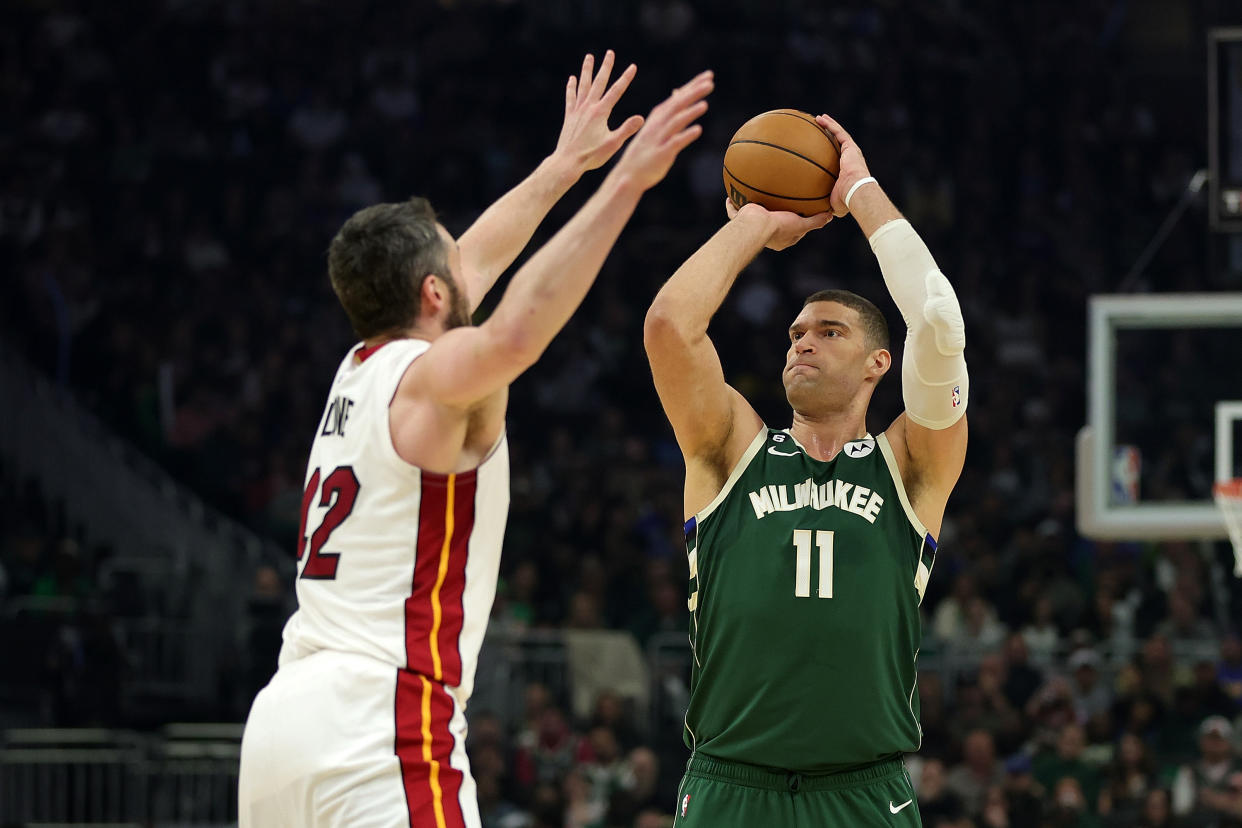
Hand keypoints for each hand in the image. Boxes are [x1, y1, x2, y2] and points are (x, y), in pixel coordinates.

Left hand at [552, 51, 643, 176]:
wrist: (568, 162)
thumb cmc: (591, 156)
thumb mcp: (613, 144)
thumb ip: (627, 129)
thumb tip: (642, 118)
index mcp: (601, 112)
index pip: (616, 91)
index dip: (626, 78)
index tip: (633, 66)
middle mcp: (588, 107)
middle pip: (599, 82)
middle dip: (606, 67)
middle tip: (610, 52)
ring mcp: (577, 110)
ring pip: (583, 85)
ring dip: (587, 70)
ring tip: (589, 57)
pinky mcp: (569, 117)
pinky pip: (571, 97)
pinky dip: (572, 87)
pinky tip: (572, 79)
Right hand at [611, 70, 713, 191]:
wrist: (629, 174)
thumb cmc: (645, 151)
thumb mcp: (655, 127)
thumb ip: (669, 112)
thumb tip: (678, 92)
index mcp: (658, 118)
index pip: (677, 98)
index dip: (692, 86)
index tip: (708, 75)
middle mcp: (658, 126)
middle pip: (677, 105)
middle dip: (693, 93)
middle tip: (710, 82)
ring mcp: (659, 139)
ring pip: (676, 122)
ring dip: (690, 113)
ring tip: (705, 104)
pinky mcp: (661, 154)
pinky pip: (675, 143)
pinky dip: (686, 135)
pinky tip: (698, 130)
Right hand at [725, 199, 830, 250]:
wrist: (756, 226)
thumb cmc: (779, 228)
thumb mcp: (800, 225)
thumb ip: (815, 221)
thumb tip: (830, 216)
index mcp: (779, 238)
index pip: (790, 230)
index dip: (796, 222)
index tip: (799, 212)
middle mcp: (765, 234)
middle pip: (769, 222)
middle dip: (772, 214)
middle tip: (778, 202)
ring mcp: (751, 226)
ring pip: (751, 217)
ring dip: (751, 207)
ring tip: (754, 194)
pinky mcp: (740, 218)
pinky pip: (734, 210)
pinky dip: (732, 204)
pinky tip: (731, 194)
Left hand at [815, 114, 871, 216]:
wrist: (856, 191)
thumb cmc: (846, 200)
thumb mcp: (833, 203)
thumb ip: (827, 205)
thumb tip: (820, 214)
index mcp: (846, 171)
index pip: (836, 160)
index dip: (828, 154)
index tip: (819, 150)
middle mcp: (849, 159)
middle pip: (837, 144)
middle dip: (828, 136)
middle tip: (818, 131)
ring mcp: (850, 152)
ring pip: (838, 135)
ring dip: (829, 126)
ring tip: (818, 119)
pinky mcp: (850, 147)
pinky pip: (838, 132)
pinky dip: (830, 125)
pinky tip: (820, 118)